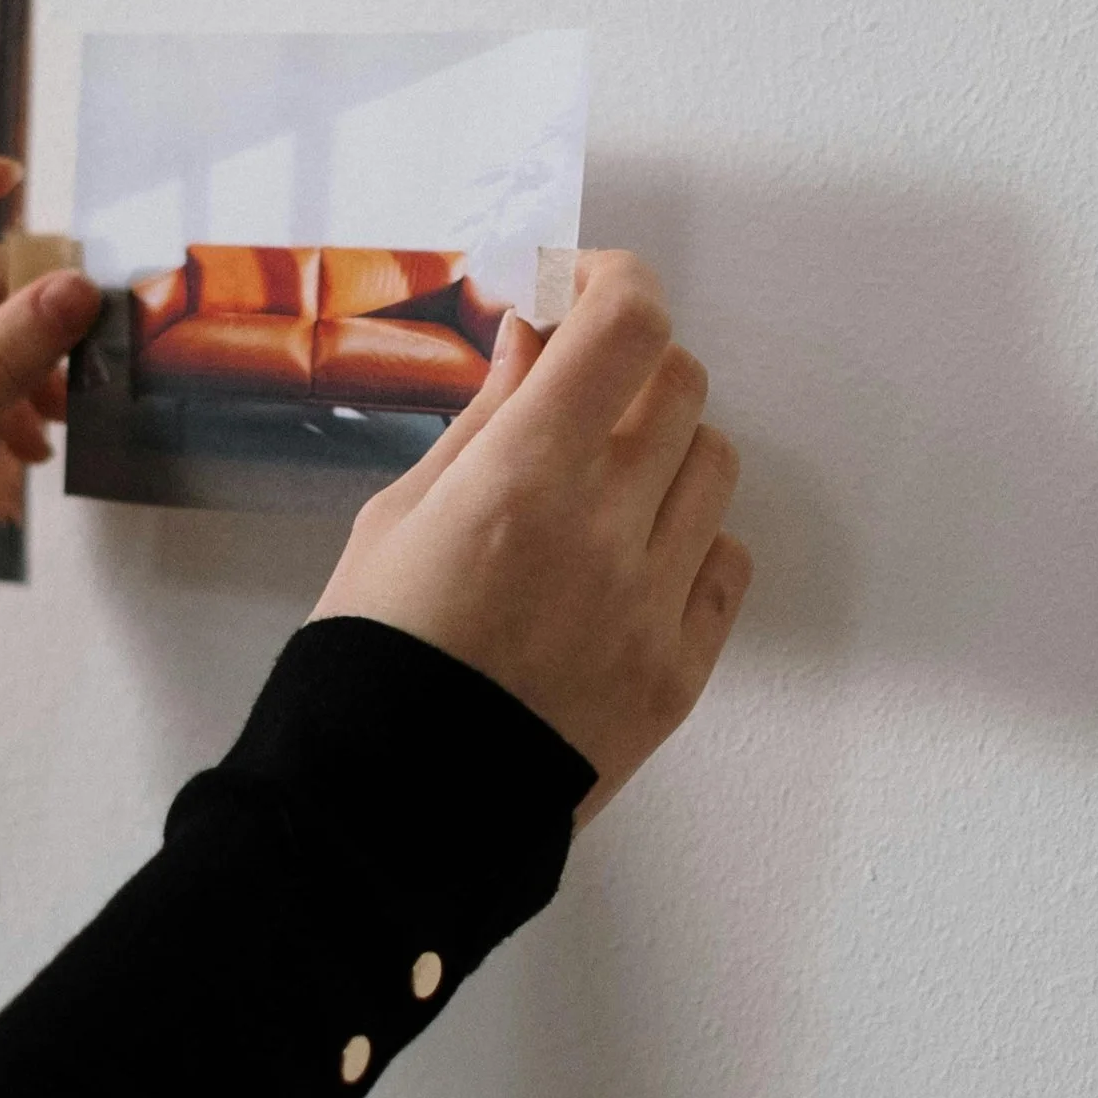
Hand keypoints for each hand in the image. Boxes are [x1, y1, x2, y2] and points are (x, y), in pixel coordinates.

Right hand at [309, 252, 749, 816]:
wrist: (390, 814)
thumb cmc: (371, 657)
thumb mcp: (396, 519)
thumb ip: (484, 420)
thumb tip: (537, 337)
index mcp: (521, 478)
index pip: (628, 327)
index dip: (616, 284)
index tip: (582, 288)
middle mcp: (605, 531)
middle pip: (682, 383)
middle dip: (629, 370)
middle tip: (575, 399)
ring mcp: (653, 605)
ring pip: (714, 465)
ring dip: (665, 453)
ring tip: (599, 493)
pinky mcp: (681, 672)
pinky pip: (726, 562)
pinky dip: (688, 542)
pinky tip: (626, 564)